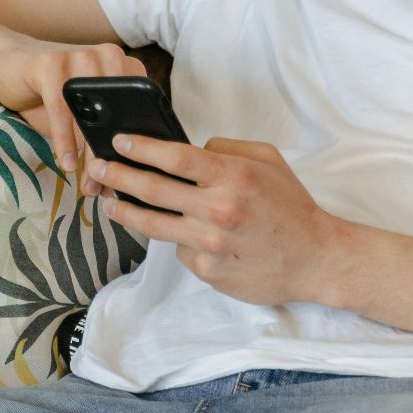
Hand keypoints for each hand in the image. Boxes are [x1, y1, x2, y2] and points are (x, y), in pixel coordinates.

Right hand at [0, 22, 145, 193]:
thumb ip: (105, 135)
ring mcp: (80, 54)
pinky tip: (67, 164)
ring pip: (91, 115)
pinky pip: (62, 109)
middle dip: (112, 156)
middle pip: (117, 115)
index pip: (139, 111)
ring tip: (89, 183)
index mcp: (126, 67)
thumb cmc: (52, 94)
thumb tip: (124, 176)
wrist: (7, 63)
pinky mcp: (51, 62)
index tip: (130, 179)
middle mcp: (109, 56)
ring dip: (90, 154)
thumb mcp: (84, 114)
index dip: (135, 148)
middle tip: (107, 188)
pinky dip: (65, 141)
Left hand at [88, 135, 345, 306]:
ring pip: (153, 224)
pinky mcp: (208, 270)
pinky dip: (179, 239)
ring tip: (111, 202)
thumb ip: (227, 149)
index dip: (141, 148)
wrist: (314, 259)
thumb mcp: (269, 161)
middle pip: (152, 190)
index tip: (119, 142)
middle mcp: (218, 209)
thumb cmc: (292, 208)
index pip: (174, 157)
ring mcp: (210, 242)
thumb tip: (192, 149)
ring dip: (125, 211)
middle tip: (97, 169)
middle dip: (118, 176)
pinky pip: (180, 249)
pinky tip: (187, 234)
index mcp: (233, 176)